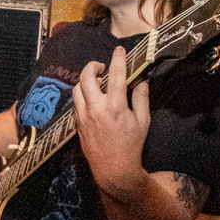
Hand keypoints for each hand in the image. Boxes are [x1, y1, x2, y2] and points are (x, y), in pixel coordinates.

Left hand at [71, 47, 149, 196]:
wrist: (113, 168)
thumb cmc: (131, 145)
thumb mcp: (142, 121)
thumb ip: (141, 98)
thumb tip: (142, 80)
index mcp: (114, 106)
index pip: (115, 74)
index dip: (117, 59)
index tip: (119, 50)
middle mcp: (95, 108)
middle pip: (86, 76)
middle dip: (93, 66)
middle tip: (102, 67)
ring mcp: (83, 116)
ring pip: (77, 88)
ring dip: (86, 80)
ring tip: (98, 82)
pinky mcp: (77, 123)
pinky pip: (76, 103)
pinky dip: (83, 95)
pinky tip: (93, 98)